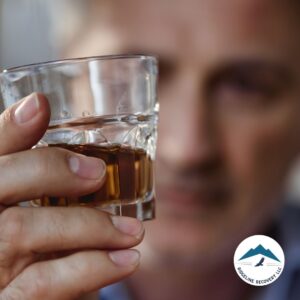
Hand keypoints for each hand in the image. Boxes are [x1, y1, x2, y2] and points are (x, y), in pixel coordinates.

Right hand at [0, 93, 143, 299]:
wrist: (25, 289)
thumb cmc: (35, 244)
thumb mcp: (36, 210)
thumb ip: (39, 175)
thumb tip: (44, 110)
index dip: (10, 128)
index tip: (39, 105)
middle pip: (2, 183)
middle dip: (51, 171)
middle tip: (97, 172)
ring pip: (24, 231)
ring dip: (89, 226)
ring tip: (134, 231)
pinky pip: (43, 285)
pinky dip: (92, 269)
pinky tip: (129, 260)